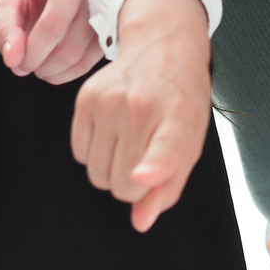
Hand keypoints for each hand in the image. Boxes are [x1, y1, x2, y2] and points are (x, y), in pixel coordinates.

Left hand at [0, 0, 102, 83]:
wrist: (71, 0)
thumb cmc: (39, 0)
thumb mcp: (13, 4)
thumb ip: (6, 28)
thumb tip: (14, 59)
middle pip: (54, 27)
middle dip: (31, 56)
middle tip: (19, 65)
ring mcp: (106, 2)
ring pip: (72, 50)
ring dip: (46, 69)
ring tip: (34, 66)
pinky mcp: (114, 29)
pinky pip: (86, 62)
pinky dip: (63, 75)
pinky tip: (52, 70)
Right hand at [69, 0, 212, 231]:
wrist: (162, 47)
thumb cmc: (180, 102)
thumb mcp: (191, 143)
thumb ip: (168, 186)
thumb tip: (141, 222)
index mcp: (180, 117)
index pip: (165, 147)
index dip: (154, 166)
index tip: (143, 176)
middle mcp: (142, 106)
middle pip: (123, 183)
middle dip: (134, 188)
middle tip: (146, 164)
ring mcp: (109, 101)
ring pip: (97, 175)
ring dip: (112, 173)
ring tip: (129, 146)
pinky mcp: (84, 98)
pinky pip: (79, 154)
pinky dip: (94, 155)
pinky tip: (112, 134)